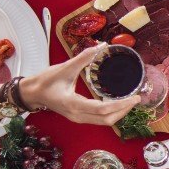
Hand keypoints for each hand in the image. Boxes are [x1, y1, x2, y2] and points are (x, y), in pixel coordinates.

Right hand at [20, 44, 139, 124]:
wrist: (31, 93)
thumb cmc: (44, 81)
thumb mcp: (64, 67)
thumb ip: (83, 57)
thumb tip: (102, 46)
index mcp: (73, 104)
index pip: (102, 109)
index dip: (121, 105)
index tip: (135, 98)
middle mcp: (77, 116)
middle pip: (107, 120)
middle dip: (124, 110)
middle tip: (136, 98)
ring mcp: (78, 119)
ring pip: (104, 122)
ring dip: (119, 113)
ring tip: (130, 101)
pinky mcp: (79, 117)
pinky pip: (99, 119)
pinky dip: (112, 113)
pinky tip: (118, 103)